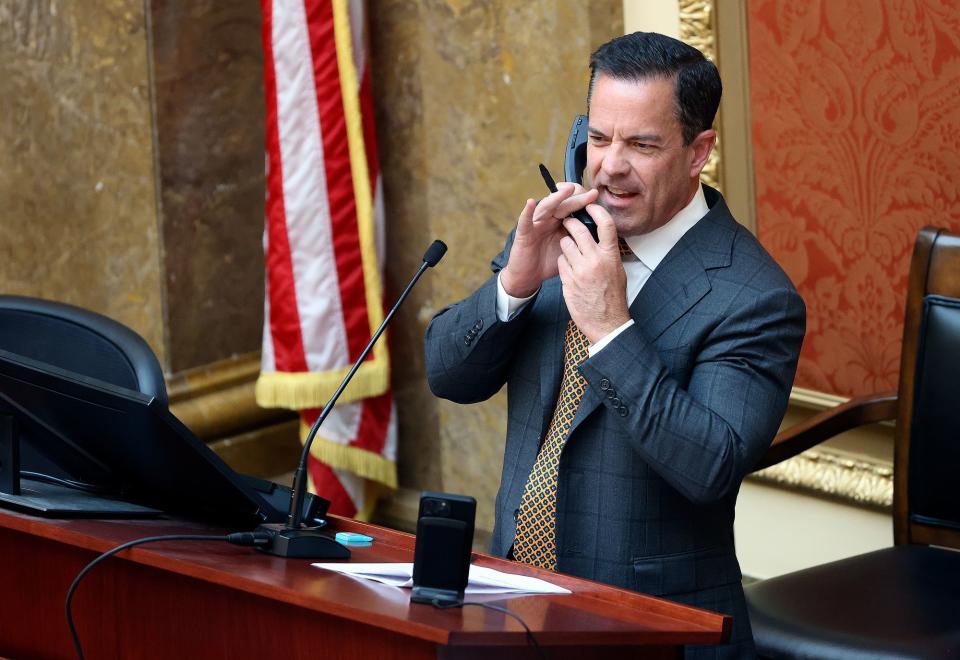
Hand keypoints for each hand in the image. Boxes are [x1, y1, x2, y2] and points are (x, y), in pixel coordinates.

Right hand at [500, 184, 598, 297]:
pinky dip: (527, 212)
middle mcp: (547, 220)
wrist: (529, 277)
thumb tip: (599, 236)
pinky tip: (530, 203)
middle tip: (588, 192)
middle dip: (575, 197)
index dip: (582, 199)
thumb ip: (580, 241)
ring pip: (545, 208)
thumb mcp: (569, 250)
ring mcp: (535, 225)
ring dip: (555, 198)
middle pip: (561, 204)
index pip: (571, 206)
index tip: (595, 195)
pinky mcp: (523, 234)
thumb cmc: (549, 263)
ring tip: (566, 190)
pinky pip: (524, 221)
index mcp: (559, 222)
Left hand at [557, 204, 629, 342]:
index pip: (605, 224)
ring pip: (565, 245)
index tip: (589, 205)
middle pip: (578, 231)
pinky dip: (563, 262)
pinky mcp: (568, 282)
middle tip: (567, 221)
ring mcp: (580, 271)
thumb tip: (602, 238)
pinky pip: (561, 263)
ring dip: (565, 244)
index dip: (596, 211)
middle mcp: (595, 261)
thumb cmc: (613, 297)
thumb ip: (608, 253)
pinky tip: (568, 269)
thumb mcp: (617, 271)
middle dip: (570, 223)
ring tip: (570, 250)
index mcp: (611, 256)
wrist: (606, 323)